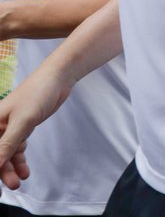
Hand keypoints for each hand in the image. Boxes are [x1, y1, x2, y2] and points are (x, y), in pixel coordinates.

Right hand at [0, 71, 71, 189]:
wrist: (57, 79)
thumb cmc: (37, 94)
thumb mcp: (22, 122)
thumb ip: (7, 144)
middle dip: (1, 170)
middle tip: (12, 186)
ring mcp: (8, 127)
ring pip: (6, 153)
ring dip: (11, 168)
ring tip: (20, 181)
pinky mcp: (21, 128)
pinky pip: (16, 148)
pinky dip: (19, 160)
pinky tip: (24, 171)